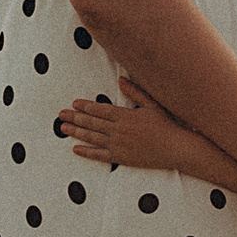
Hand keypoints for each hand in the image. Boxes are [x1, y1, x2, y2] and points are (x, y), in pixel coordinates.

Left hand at [57, 85, 188, 172]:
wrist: (175, 148)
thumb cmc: (166, 125)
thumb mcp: (152, 104)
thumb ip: (135, 92)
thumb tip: (120, 79)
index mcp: (125, 116)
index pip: (100, 110)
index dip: (86, 106)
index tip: (74, 103)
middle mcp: (119, 130)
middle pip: (92, 123)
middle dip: (75, 118)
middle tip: (61, 114)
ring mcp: (118, 145)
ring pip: (92, 138)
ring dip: (76, 133)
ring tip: (63, 128)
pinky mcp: (121, 158)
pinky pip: (100, 155)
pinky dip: (87, 152)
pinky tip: (75, 149)